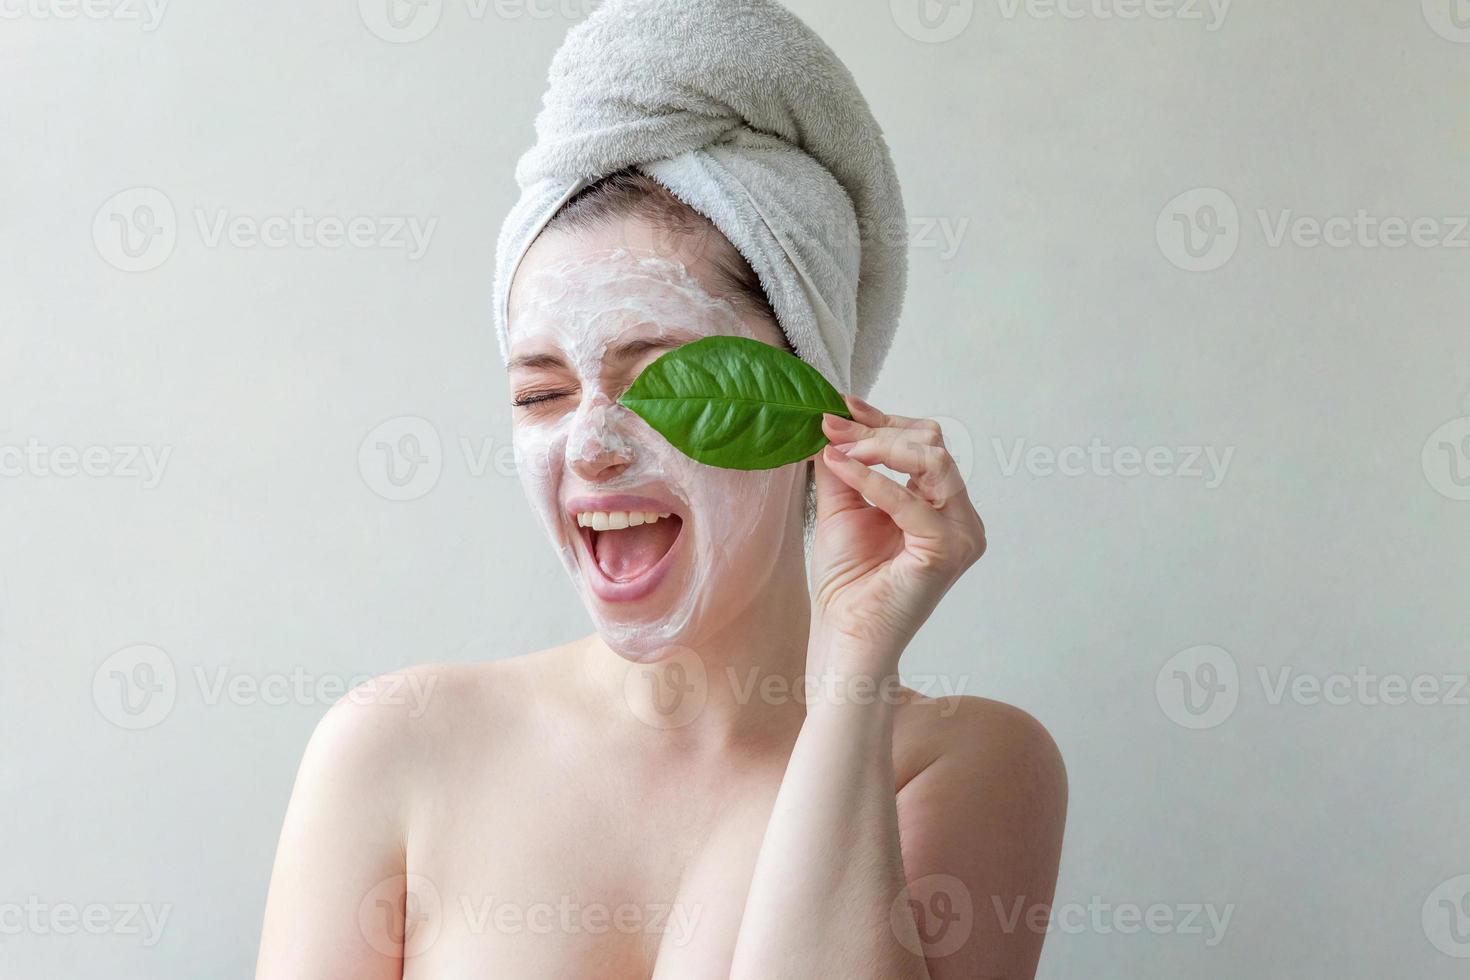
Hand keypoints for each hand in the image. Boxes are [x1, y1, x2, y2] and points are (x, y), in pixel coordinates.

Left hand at [808, 394, 986, 674]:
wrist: (845, 635)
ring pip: (933, 460)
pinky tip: (843, 467)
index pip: (924, 443)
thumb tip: (833, 420)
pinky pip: (913, 501)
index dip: (883, 421)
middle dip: (879, 431)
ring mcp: (961, 533)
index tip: (842, 407)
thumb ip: (845, 465)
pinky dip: (875, 480)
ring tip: (840, 452)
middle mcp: (960, 517)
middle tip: (833, 429)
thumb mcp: (842, 507)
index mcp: (940, 505)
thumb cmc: (847, 581)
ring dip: (880, 448)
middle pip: (932, 444)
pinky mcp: (948, 550)